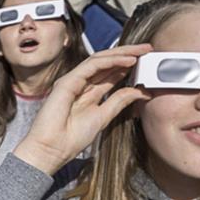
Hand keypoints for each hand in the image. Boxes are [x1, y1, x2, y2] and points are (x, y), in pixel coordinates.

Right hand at [13, 44, 152, 175]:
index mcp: (88, 93)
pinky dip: (112, 61)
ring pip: (100, 60)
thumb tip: (139, 91)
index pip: (110, 73)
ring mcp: (73, 81)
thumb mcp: (103, 117)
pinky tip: (128, 61)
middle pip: (106, 63)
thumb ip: (119, 102)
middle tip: (148, 49)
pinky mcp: (68, 81)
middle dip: (128, 54)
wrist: (51, 150)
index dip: (128, 65)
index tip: (146, 62)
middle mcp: (80, 84)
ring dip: (122, 53)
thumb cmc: (70, 139)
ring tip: (141, 51)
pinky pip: (93, 65)